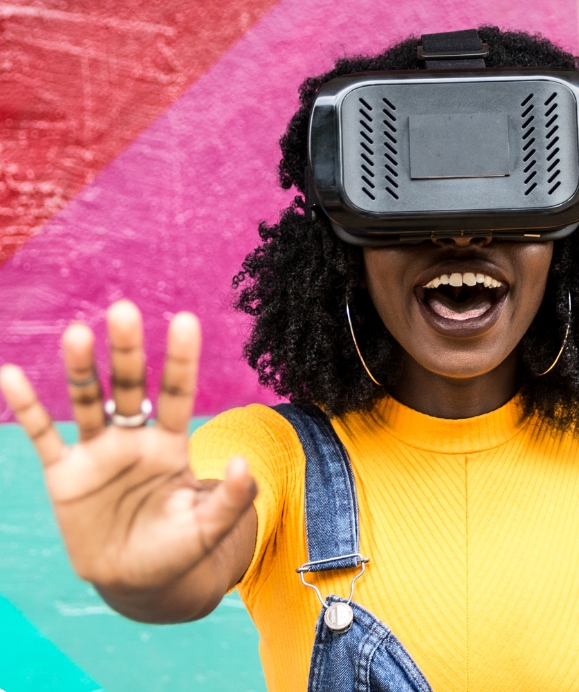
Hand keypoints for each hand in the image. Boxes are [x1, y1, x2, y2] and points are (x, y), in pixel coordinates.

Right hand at [0, 301, 255, 601]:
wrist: (140, 581)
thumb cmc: (181, 548)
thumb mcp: (210, 526)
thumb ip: (231, 497)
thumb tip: (243, 463)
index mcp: (171, 443)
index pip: (176, 392)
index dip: (181, 359)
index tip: (186, 320)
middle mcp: (134, 438)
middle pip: (130, 385)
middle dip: (127, 351)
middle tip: (125, 310)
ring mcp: (98, 452)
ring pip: (87, 401)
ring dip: (80, 369)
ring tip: (76, 332)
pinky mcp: (65, 474)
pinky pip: (44, 436)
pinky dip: (29, 408)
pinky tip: (12, 375)